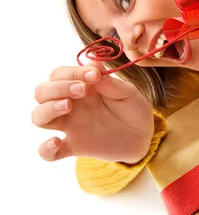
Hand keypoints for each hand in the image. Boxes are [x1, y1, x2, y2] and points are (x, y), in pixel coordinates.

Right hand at [32, 61, 153, 163]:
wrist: (143, 136)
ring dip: (47, 109)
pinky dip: (46, 149)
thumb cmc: (133, 109)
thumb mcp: (127, 92)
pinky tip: (57, 142)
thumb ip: (109, 81)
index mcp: (81, 87)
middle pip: (41, 92)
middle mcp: (70, 105)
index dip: (71, 73)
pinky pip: (48, 153)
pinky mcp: (74, 147)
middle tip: (82, 90)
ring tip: (68, 106)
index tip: (93, 76)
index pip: (59, 74)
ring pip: (39, 117)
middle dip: (56, 88)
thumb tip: (93, 62)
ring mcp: (70, 126)